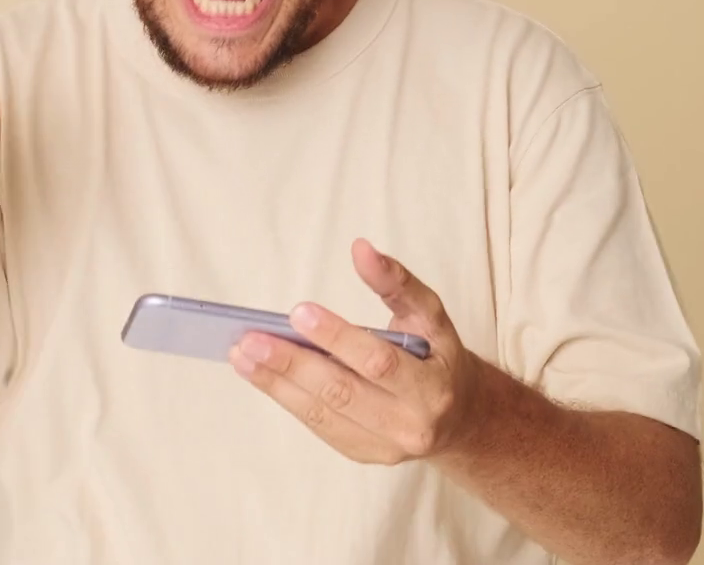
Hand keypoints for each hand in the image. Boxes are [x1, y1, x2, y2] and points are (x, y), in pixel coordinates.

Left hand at [230, 238, 488, 464]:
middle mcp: (410, 424)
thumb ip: (397, 282)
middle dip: (292, 364)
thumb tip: (361, 249)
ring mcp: (384, 446)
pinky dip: (286, 398)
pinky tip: (260, 376)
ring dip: (276, 384)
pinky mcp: (363, 454)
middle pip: (341, 392)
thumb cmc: (438, 355)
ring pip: (322, 414)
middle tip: (251, 340)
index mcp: (432, 387)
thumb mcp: (430, 315)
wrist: (460, 417)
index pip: (377, 361)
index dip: (337, 337)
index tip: (298, 313)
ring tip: (243, 355)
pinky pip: (318, 426)